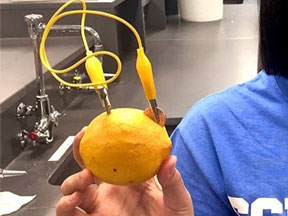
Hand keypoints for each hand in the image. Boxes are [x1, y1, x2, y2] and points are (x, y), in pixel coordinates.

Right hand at [55, 128, 192, 215]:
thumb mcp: (177, 199)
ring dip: (72, 180)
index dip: (107, 139)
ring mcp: (99, 207)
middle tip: (82, 139)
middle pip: (88, 166)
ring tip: (84, 178)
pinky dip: (64, 205)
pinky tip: (73, 199)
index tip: (105, 125)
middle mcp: (112, 191)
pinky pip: (69, 213)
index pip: (116, 155)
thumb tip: (170, 160)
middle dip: (80, 151)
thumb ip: (173, 181)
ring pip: (73, 189)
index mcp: (132, 179)